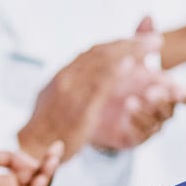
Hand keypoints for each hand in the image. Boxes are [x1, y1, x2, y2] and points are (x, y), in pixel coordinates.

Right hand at [19, 33, 160, 160]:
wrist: (31, 147)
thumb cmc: (45, 128)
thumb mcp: (54, 101)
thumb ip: (70, 89)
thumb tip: (81, 81)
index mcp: (62, 75)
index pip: (93, 52)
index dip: (118, 44)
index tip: (136, 40)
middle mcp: (67, 77)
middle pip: (102, 52)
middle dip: (130, 42)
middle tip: (153, 38)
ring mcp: (72, 90)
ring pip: (103, 63)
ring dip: (130, 51)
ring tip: (152, 46)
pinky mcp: (79, 106)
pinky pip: (100, 84)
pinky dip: (116, 71)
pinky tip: (131, 64)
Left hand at [91, 18, 185, 150]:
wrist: (87, 106)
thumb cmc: (114, 80)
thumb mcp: (125, 58)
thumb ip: (137, 40)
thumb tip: (148, 15)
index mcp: (162, 89)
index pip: (183, 94)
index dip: (183, 93)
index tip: (178, 88)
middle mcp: (158, 108)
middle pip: (171, 108)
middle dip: (163, 99)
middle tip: (150, 91)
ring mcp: (147, 123)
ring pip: (158, 122)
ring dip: (146, 111)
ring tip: (130, 100)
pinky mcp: (133, 137)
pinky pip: (141, 135)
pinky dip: (135, 124)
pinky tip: (124, 115)